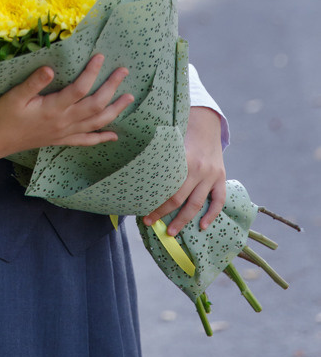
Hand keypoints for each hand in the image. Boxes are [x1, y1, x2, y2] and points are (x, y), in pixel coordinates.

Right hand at [0, 53, 133, 162]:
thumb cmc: (2, 115)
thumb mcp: (14, 96)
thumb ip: (34, 82)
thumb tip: (51, 68)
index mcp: (53, 109)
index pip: (80, 88)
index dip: (92, 72)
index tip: (101, 56)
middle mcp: (63, 122)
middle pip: (95, 105)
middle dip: (112, 88)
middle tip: (124, 71)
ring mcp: (64, 133)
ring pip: (96, 123)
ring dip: (114, 110)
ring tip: (129, 98)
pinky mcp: (60, 140)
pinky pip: (85, 141)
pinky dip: (101, 138)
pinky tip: (113, 136)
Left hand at [142, 105, 225, 236]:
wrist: (206, 124)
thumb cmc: (182, 133)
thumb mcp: (170, 142)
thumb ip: (158, 157)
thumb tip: (137, 173)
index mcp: (183, 159)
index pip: (167, 188)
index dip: (155, 202)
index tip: (143, 211)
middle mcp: (198, 169)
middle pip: (179, 198)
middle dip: (163, 213)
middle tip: (150, 222)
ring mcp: (211, 175)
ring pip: (197, 203)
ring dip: (183, 220)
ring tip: (171, 232)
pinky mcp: (221, 178)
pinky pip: (218, 200)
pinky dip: (212, 214)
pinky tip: (202, 226)